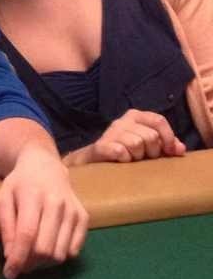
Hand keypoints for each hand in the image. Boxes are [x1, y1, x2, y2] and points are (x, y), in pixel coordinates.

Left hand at [0, 144, 88, 278]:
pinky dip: (60, 256)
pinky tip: (48, 247)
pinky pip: (74, 250)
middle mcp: (56, 202)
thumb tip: (10, 257)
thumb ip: (6, 227)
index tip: (10, 274)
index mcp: (32, 195)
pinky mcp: (84, 217)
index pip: (27, 234)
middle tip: (19, 265)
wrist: (45, 166)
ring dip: (44, 263)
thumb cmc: (20, 184)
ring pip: (60, 253)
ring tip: (32, 256)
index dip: (18, 258)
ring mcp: (73, 210)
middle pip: (45, 248)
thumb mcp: (3, 199)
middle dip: (29, 264)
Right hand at [66, 109, 185, 165]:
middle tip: (144, 157)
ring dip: (137, 157)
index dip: (168, 137)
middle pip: (150, 136)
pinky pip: (120, 152)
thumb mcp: (149, 146)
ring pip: (136, 143)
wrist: (96, 162)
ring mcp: (111, 132)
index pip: (159, 120)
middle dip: (152, 151)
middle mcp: (123, 121)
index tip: (169, 152)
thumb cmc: (127, 152)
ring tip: (132, 159)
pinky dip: (124, 160)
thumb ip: (167, 145)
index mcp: (136, 116)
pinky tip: (121, 161)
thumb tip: (181, 149)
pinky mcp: (101, 146)